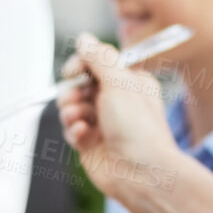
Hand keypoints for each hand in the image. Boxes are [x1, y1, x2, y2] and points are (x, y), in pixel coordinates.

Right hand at [57, 33, 180, 196]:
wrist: (142, 174)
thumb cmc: (138, 129)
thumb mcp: (120, 83)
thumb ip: (100, 58)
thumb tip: (84, 38)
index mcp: (129, 83)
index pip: (97, 63)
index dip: (81, 65)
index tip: (72, 72)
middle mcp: (116, 101)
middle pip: (80, 85)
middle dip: (73, 91)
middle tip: (78, 99)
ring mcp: (102, 123)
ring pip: (71, 107)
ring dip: (70, 110)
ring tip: (80, 119)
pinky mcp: (90, 143)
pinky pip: (71, 129)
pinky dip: (73, 130)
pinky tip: (83, 135)